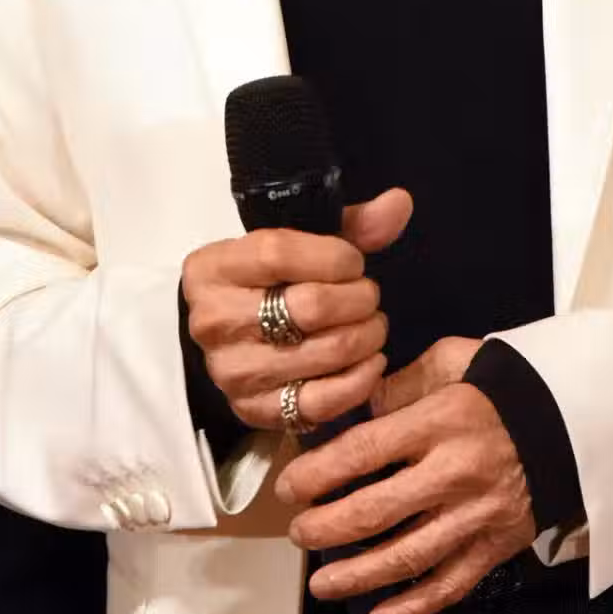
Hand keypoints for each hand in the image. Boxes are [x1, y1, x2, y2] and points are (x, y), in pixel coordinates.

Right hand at [181, 189, 411, 432]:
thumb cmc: (270, 282)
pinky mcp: (253, 411)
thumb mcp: (299, 244)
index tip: (355, 262)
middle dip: (358, 299)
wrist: (231, 338)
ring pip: (324, 353)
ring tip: (371, 325)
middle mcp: (213, 321)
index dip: (334, 256)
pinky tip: (371, 361)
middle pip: (309, 306)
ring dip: (367, 337)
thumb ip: (350, 225)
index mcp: (212, 268)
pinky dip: (360, 380)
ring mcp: (231, 372)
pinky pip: (321, 402)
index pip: (278, 253)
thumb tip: (400, 203)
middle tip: (368, 296)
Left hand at [275, 336, 535, 613]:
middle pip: (375, 511)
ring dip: (356, 576)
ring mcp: (477, 515)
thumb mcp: (453, 361)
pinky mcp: (497, 546)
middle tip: (299, 533)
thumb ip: (401, 384)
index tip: (290, 486)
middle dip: (325, 528)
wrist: (573, 420)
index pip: (363, 452)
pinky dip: (411, 607)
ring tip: (321, 583)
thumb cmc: (503, 386)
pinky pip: (449, 585)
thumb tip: (355, 410)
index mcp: (440, 421)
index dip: (317, 474)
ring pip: (406, 557)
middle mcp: (456, 472)